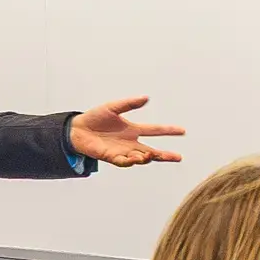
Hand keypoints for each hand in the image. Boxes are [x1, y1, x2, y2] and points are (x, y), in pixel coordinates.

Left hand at [71, 97, 186, 168]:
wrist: (77, 129)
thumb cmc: (95, 117)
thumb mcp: (113, 107)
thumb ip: (129, 103)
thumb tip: (146, 98)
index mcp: (133, 129)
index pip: (155, 130)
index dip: (168, 130)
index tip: (182, 131)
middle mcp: (131, 142)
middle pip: (153, 150)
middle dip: (165, 155)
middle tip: (178, 157)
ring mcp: (122, 151)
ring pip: (140, 158)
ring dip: (146, 157)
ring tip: (149, 154)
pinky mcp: (112, 157)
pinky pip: (124, 162)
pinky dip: (130, 161)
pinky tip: (135, 158)